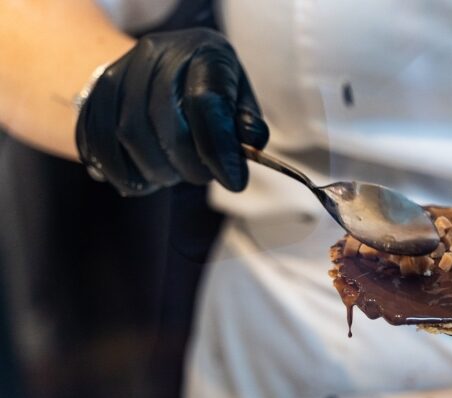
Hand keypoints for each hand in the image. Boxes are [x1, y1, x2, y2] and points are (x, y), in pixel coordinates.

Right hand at [76, 28, 268, 195]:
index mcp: (203, 53)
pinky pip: (98, 142)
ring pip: (129, 135)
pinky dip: (120, 171)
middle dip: (188, 164)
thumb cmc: (211, 90)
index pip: (207, 104)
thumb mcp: (239, 98)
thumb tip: (250, 143)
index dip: (220, 150)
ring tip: (172, 173)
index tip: (234, 182)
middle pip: (164, 123)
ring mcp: (120, 71)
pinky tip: (141, 180)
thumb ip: (247, 123)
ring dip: (156, 170)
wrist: (159, 69)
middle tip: (200, 176)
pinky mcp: (94, 94)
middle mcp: (157, 54)